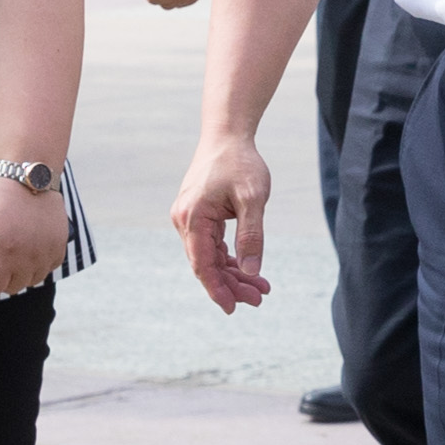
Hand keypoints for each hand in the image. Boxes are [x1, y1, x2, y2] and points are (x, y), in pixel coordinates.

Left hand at [0, 172, 69, 296]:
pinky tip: (29, 249)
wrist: (28, 175)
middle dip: (2, 278)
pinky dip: (38, 264)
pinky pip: (48, 268)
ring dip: (21, 274)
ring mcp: (46, 252)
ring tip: (13, 254)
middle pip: (13, 287)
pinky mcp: (59, 246)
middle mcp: (29, 256)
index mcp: (4, 251)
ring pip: (31, 281)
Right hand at [170, 130, 274, 310]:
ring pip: (209, 257)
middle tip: (259, 298)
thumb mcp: (252, 200)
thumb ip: (251, 236)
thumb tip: (251, 271)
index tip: (234, 308)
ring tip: (260, 288)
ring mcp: (189, 218)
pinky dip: (229, 259)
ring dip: (233, 274)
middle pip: (206, 264)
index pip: (202, 265)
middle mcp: (185, 220)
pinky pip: (211, 245)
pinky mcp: (198, 215)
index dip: (218, 289)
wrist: (227, 136)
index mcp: (193, 218)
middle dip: (232, 285)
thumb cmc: (241, 163)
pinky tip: (248, 270)